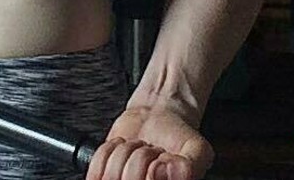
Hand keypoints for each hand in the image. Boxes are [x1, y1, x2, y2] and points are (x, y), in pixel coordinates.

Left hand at [86, 98, 213, 179]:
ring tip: (140, 150)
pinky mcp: (102, 178)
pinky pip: (96, 169)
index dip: (157, 168)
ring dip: (126, 152)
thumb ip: (188, 167)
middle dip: (142, 156)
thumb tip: (161, 174)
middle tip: (152, 151)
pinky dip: (109, 151)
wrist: (158, 118)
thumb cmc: (177, 138)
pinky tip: (124, 150)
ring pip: (112, 176)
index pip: (152, 178)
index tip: (163, 158)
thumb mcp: (197, 150)